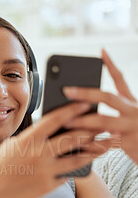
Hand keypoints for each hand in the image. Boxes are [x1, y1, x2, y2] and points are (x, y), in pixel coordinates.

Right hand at [0, 102, 106, 197]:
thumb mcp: (12, 145)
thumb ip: (32, 137)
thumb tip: (51, 132)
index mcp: (27, 140)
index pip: (55, 119)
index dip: (73, 110)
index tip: (85, 104)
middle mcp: (38, 154)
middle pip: (71, 138)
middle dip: (90, 130)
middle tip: (101, 126)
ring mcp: (44, 172)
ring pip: (76, 159)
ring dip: (91, 151)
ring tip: (101, 147)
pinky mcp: (46, 187)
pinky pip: (67, 175)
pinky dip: (75, 169)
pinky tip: (82, 164)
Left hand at [63, 49, 137, 164]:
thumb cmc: (137, 136)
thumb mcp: (129, 119)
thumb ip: (113, 114)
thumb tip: (86, 112)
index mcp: (131, 103)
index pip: (120, 79)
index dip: (111, 65)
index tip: (101, 51)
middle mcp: (133, 110)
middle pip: (107, 97)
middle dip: (85, 93)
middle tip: (67, 90)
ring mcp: (132, 126)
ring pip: (104, 120)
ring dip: (82, 121)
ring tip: (67, 122)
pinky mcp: (129, 142)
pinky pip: (105, 143)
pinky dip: (91, 145)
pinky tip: (79, 146)